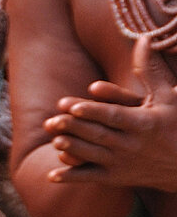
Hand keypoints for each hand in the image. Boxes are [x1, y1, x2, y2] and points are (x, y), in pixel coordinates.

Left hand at [46, 36, 176, 191]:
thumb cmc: (175, 124)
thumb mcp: (167, 97)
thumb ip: (150, 70)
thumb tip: (144, 38)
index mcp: (143, 124)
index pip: (115, 117)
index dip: (95, 112)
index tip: (75, 106)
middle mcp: (132, 145)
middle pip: (99, 136)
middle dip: (76, 128)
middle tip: (53, 120)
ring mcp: (123, 163)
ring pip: (93, 156)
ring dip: (72, 149)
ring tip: (54, 139)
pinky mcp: (117, 177)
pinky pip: (92, 178)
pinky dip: (72, 177)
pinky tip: (51, 176)